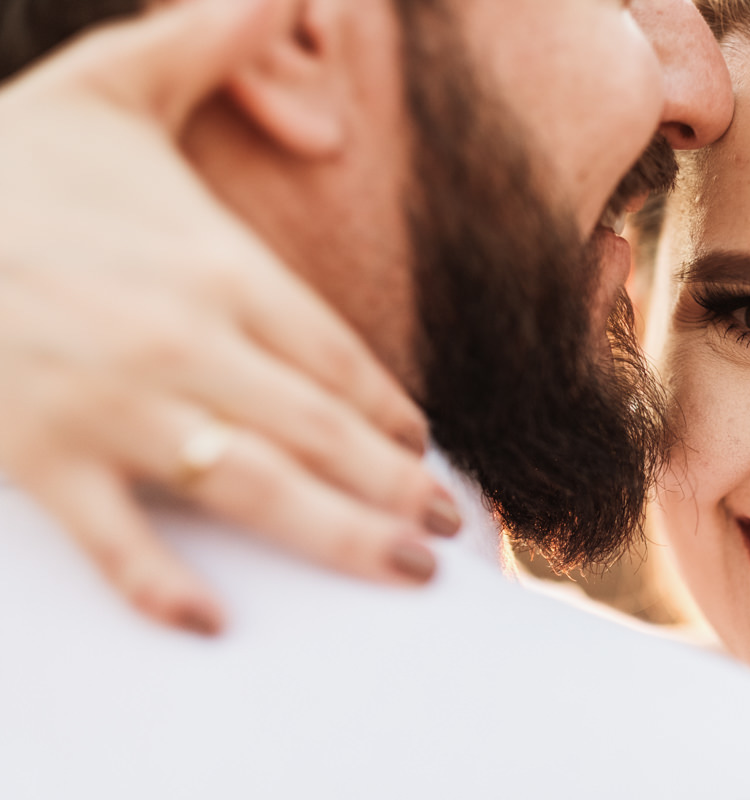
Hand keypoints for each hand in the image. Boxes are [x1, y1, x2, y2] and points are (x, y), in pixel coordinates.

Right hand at [0, 0, 458, 634]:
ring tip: (405, 569)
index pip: (334, 353)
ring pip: (255, 486)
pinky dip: (159, 583)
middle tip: (452, 531)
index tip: (425, 451)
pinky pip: (112, 537)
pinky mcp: (39, 454)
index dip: (388, 410)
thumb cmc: (5, 158)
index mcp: (213, 263)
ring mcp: (114, 403)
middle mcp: (184, 340)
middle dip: (396, 485)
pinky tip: (213, 622)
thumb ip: (210, 40)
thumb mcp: (114, 84)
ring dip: (339, 536)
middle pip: (321, 429)